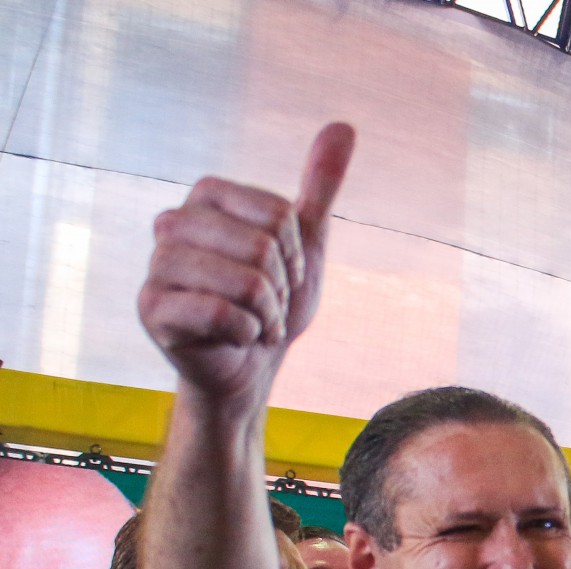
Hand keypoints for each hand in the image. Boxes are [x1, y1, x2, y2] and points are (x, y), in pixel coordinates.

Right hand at [139, 122, 354, 406]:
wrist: (251, 365)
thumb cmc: (273, 300)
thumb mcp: (306, 240)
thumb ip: (319, 185)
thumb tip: (343, 126)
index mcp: (208, 198)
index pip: (279, 215)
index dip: (296, 254)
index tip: (285, 274)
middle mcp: (173, 222)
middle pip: (261, 248)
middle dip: (281, 288)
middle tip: (268, 303)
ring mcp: (156, 265)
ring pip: (243, 282)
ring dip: (266, 313)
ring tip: (253, 320)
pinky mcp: (151, 307)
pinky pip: (219, 314)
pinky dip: (245, 333)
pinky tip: (235, 338)